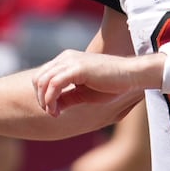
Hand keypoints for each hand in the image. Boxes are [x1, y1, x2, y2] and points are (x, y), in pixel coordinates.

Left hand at [32, 50, 150, 115]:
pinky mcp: (77, 68)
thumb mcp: (84, 93)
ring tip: (54, 113)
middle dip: (40, 98)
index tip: (53, 110)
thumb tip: (52, 106)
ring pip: (43, 80)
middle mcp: (66, 57)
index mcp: (67, 60)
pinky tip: (57, 111)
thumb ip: (67, 97)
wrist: (131, 75)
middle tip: (52, 112)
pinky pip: (53, 84)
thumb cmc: (111, 84)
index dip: (42, 94)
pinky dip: (50, 99)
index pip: (42, 75)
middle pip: (38, 77)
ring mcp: (71, 61)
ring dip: (44, 101)